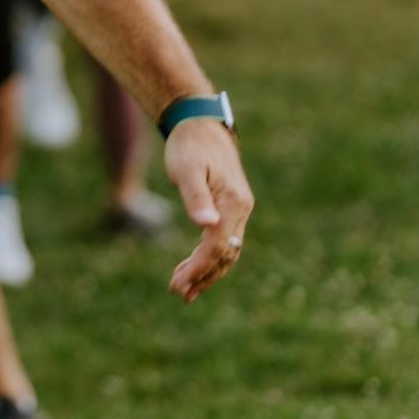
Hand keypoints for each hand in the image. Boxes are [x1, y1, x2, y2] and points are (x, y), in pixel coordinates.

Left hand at [162, 119, 254, 302]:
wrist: (200, 125)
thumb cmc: (189, 146)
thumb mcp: (186, 169)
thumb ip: (196, 197)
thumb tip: (206, 224)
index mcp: (233, 203)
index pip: (218, 245)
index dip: (199, 268)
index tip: (179, 284)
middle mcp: (240, 210)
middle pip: (225, 253)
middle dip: (202, 276)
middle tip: (178, 293)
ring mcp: (238, 211)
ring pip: (226, 251)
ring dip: (206, 272)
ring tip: (184, 291)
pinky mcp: (231, 210)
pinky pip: (223, 241)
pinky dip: (209, 258)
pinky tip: (193, 270)